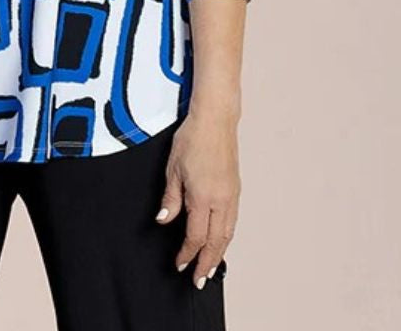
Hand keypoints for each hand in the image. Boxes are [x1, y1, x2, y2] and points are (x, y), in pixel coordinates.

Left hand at [154, 110, 240, 288]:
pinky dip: (226, 237)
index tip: (180, 265)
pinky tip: (220, 242)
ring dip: (218, 253)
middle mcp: (221, 199)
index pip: (195, 236)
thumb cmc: (192, 139)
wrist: (216, 120)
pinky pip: (232, 221)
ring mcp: (231, 194)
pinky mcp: (235, 189)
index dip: (187, 254)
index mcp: (203, 196)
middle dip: (207, 263)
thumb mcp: (173, 169)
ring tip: (211, 267)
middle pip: (215, 241)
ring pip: (227, 233)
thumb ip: (170, 199)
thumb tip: (165, 220)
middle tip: (200, 281)